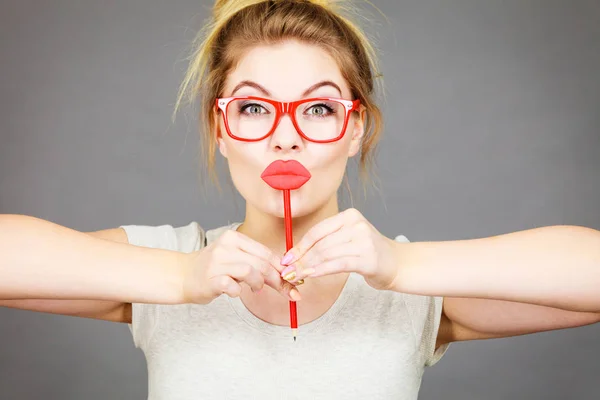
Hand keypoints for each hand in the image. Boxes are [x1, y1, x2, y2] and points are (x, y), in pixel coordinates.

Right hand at [182, 229, 300, 303]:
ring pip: (250, 271)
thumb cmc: (214, 269)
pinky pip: (232, 286)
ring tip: (255, 289)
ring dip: (258, 284)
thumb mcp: (236, 259)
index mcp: (234, 238)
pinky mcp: (209, 279)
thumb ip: (258, 262)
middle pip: (261, 262)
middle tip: (286, 291)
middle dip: (278, 279)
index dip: (282, 267)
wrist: (183, 275)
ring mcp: (216, 262)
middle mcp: (225, 247)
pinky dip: (238, 291)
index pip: (265, 252)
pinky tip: (236, 292)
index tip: (294, 280)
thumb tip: (287, 273)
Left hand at [279, 208, 401, 290]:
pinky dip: (322, 270)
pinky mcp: (368, 258)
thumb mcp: (347, 240)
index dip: (299, 246)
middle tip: (288, 272)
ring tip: (296, 277)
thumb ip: (325, 243)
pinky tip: (311, 275)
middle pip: (320, 244)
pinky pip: (338, 264)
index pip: (317, 231)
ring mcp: (364, 240)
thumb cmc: (368, 254)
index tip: (287, 259)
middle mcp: (356, 225)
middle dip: (301, 260)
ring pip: (327, 254)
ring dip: (308, 267)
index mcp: (349, 216)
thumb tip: (294, 255)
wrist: (398, 264)